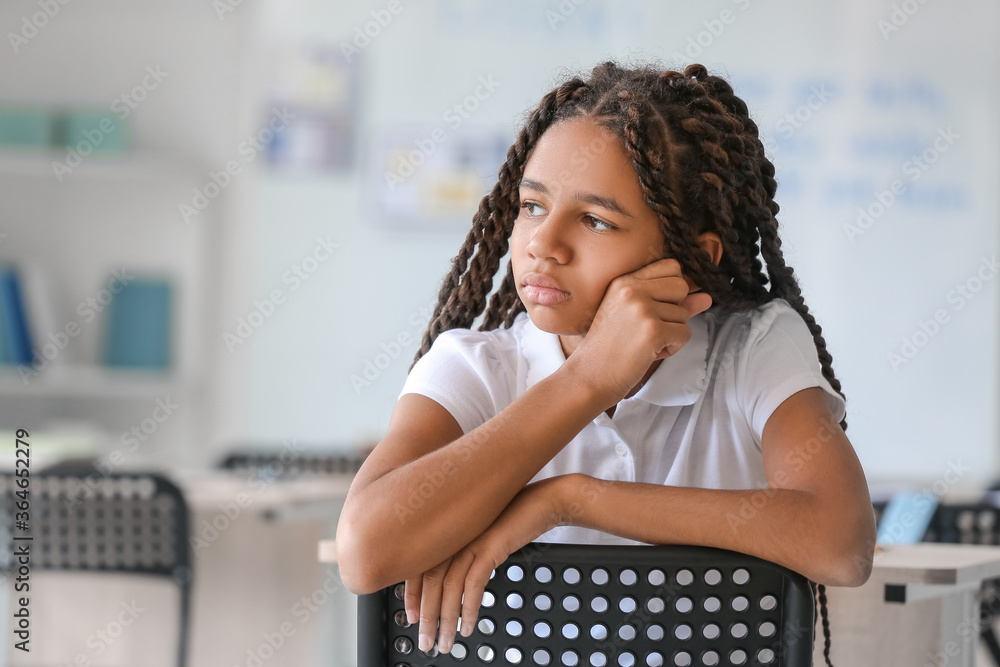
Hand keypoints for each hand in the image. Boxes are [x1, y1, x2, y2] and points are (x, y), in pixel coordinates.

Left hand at [403, 476, 569, 654]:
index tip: (412, 617)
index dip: (412, 595)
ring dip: (446, 620)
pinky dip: (468, 609)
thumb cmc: (512, 517)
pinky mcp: (489, 546)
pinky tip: (468, 627)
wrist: (541, 501)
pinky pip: (473, 584)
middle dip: (427, 617)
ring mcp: (469, 539)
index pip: (418, 566)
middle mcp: (453, 534)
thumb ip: (461, 549)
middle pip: (430, 581)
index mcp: (446, 530)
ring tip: (446, 643)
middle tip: (426, 642)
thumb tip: (448, 578)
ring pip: (449, 587)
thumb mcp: (480, 533)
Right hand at [563, 258, 711, 403]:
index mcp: (624, 282)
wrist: (589, 376)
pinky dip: (672, 348)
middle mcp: (632, 290)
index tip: (658, 308)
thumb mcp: (635, 317)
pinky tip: (649, 353)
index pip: (670, 266)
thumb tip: (706, 297)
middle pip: (681, 286)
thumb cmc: (610, 348)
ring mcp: (642, 309)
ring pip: (684, 314)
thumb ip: (670, 303)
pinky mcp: (653, 330)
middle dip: (675, 309)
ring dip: (672, 333)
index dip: (672, 289)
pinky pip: (685, 334)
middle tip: (651, 328)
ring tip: (645, 343)